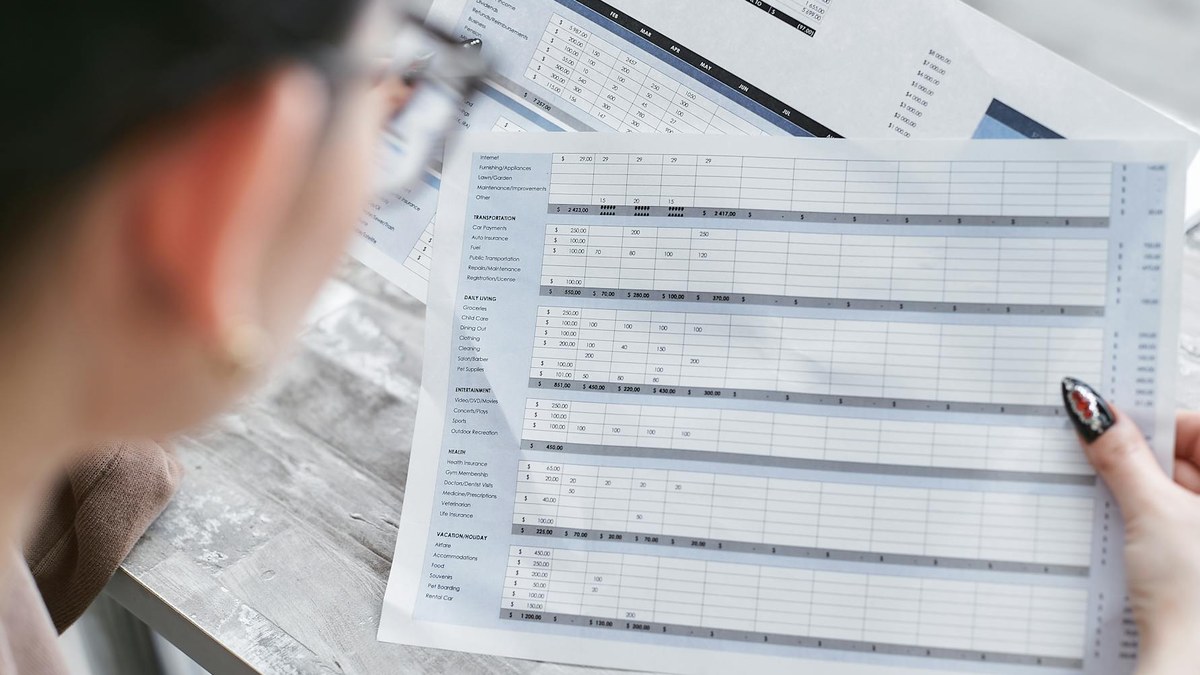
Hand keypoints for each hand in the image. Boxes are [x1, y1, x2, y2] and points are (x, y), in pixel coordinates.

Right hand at [1065, 380, 1199, 672]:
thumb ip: (1121, 456)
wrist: (1191, 662)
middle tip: (1104, 466)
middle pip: (1185, 458)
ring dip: (1137, 492)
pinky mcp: (1194, 556)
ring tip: (1120, 513)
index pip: (1198, 425)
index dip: (1155, 423)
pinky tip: (1126, 537)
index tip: (1112, 426)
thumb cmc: (1196, 599)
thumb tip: (1093, 412)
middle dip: (1140, 460)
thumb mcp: (1151, 512)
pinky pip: (1169, 521)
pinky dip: (1144, 520)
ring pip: (1172, 490)